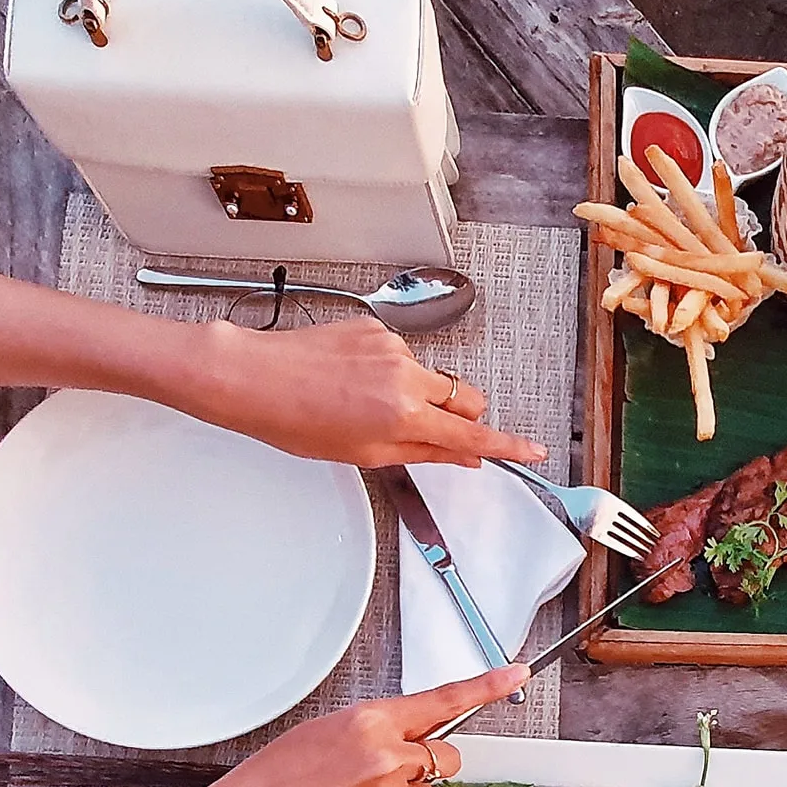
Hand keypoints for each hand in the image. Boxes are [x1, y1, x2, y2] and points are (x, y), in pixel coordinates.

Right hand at [167, 665, 530, 786]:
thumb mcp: (324, 730)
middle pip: (443, 755)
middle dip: (423, 760)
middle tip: (379, 768)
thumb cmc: (273, 777)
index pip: (442, 700)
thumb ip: (376, 728)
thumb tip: (409, 735)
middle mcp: (388, 757)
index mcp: (370, 721)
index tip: (514, 673)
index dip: (486, 686)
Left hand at [186, 318, 545, 468]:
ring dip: (420, 395)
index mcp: (404, 413)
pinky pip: (403, 357)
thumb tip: (463, 458)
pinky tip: (354, 382)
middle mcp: (406, 375)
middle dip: (462, 418)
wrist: (253, 377)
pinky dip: (392, 373)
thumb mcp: (363, 453)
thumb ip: (423, 451)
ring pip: (433, 378)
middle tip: (433, 433)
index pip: (471, 434)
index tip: (532, 450)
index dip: (507, 445)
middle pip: (465, 399)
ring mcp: (392, 347)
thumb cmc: (296, 421)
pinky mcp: (375, 328)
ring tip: (368, 407)